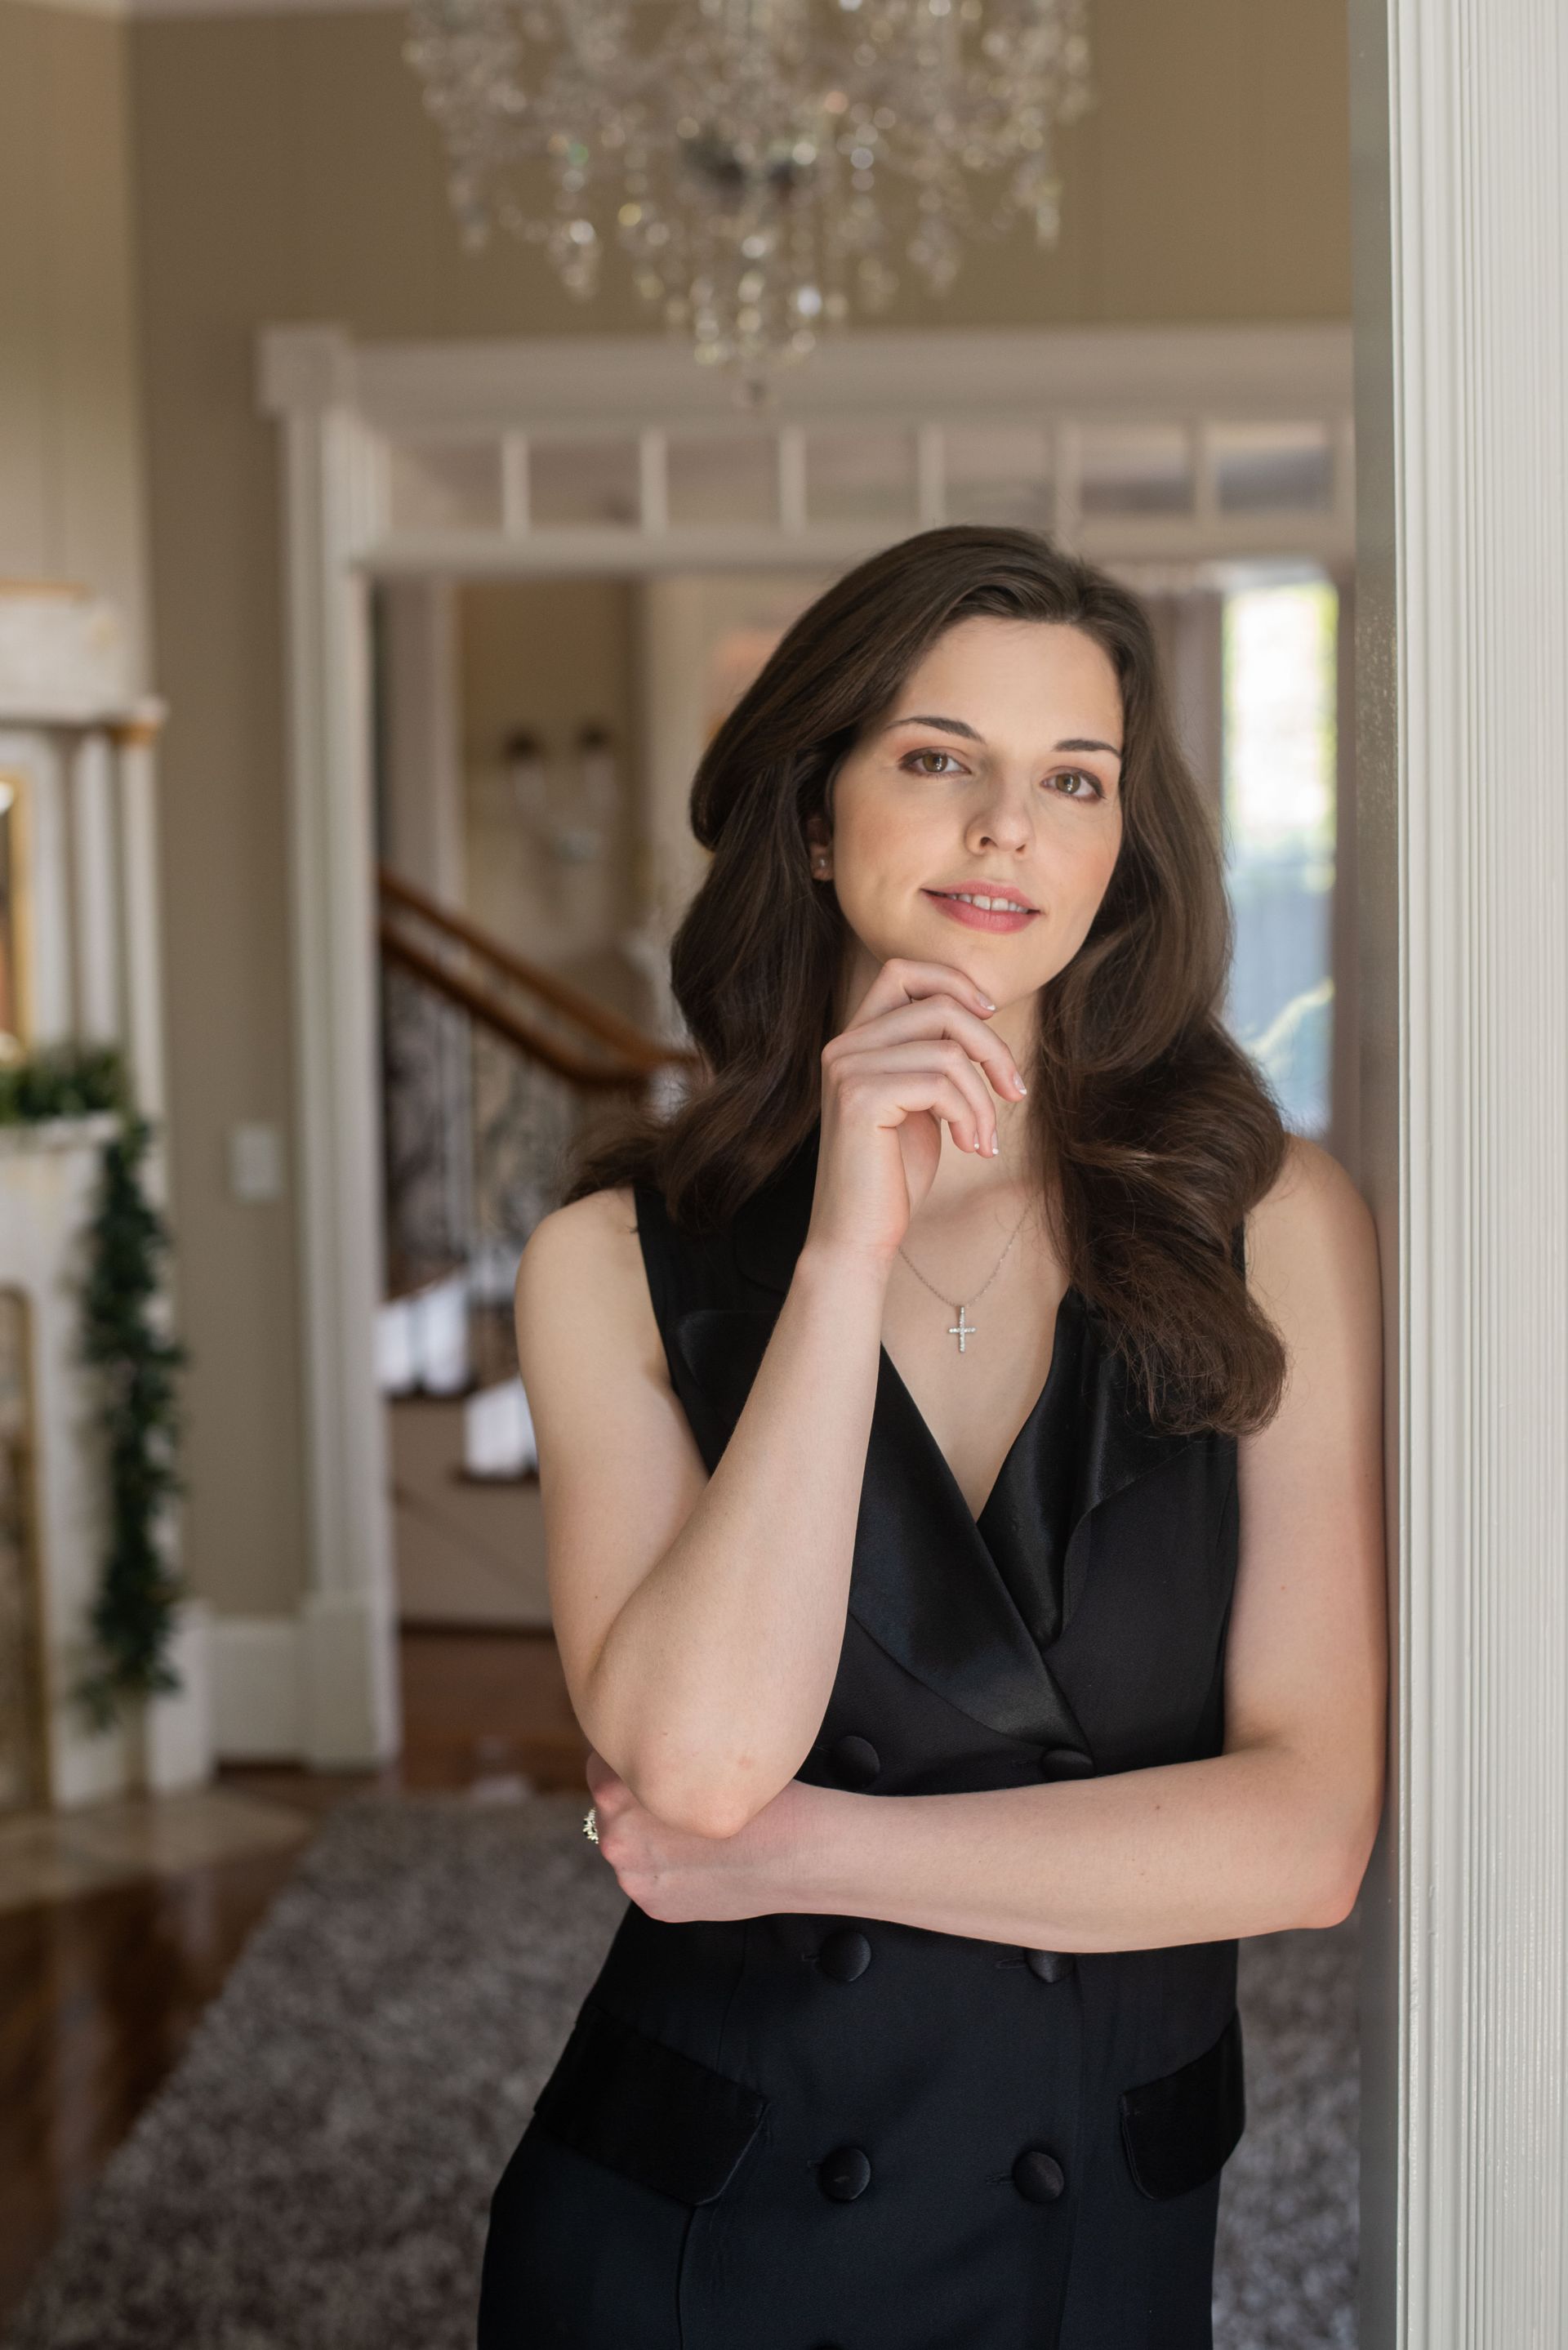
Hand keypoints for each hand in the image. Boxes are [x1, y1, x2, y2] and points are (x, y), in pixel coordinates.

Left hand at [583, 1748, 831, 1922]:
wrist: (796, 1853)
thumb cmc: (759, 1792)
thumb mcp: (699, 1760)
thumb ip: (661, 1764)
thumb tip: (644, 1760)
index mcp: (619, 1796)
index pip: (601, 1768)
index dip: (628, 1761)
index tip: (651, 1762)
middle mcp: (617, 1841)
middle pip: (609, 1811)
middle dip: (634, 1802)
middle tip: (676, 1795)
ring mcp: (635, 1880)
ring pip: (629, 1847)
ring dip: (648, 1836)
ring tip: (692, 1830)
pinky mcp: (655, 1906)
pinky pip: (649, 1876)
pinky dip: (667, 1867)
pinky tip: (701, 1859)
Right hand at [809, 957, 1028, 1264]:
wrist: (858, 1235)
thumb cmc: (894, 1173)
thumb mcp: (922, 1102)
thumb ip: (935, 1056)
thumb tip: (981, 1012)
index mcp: (856, 1040)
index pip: (904, 971)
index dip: (954, 982)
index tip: (991, 1017)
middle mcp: (844, 1046)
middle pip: (940, 1006)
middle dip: (992, 1048)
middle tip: (1014, 1091)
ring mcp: (847, 1069)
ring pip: (948, 1050)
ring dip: (984, 1097)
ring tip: (984, 1138)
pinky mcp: (860, 1098)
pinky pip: (941, 1084)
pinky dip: (970, 1116)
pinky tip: (970, 1148)